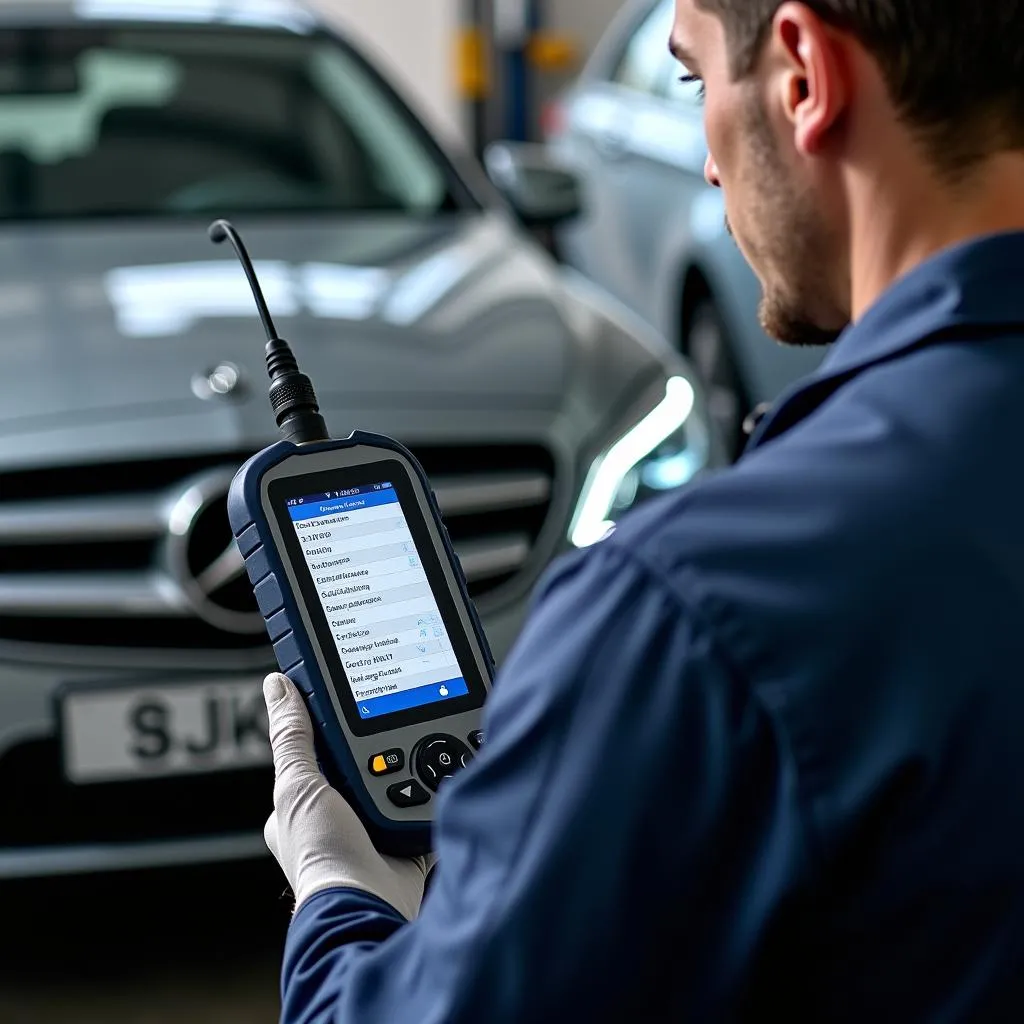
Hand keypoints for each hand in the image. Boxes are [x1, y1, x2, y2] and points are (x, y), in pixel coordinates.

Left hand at [263, 672, 432, 918]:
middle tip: (390, 731)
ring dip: (404, 770)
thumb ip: (293, 738)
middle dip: (374, 750)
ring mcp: (368, 831)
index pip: (315, 752)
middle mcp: (334, 818)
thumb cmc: (322, 857)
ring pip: (390, 781)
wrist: (367, 904)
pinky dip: (427, 794)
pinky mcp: (401, 842)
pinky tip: (434, 778)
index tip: (350, 703)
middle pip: (356, 764)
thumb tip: (276, 687)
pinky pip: (418, 805)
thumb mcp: (298, 786)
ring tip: (415, 756)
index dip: (331, 729)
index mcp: (301, 806)